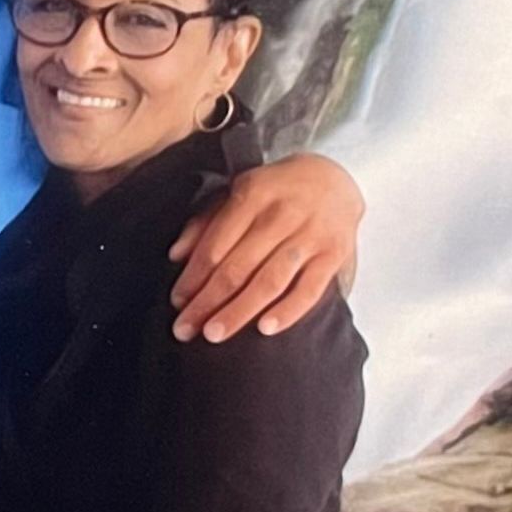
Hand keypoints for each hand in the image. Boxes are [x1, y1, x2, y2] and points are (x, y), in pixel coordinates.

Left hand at [169, 151, 363, 342]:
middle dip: (207, 301)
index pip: (216, 244)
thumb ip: (207, 221)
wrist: (335, 177)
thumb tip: (176, 255)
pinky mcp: (334, 254)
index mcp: (253, 194)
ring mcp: (311, 235)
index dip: (193, 277)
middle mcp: (282, 214)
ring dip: (239, 311)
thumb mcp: (240, 192)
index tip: (177, 302)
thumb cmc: (277, 192)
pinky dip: (288, 311)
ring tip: (215, 334)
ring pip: (270, 281)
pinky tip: (265, 329)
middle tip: (186, 329)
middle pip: (238, 267)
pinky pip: (310, 289)